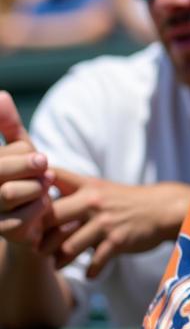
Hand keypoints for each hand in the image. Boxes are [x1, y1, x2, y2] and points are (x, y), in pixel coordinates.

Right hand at [0, 90, 55, 247]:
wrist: (33, 227)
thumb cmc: (26, 180)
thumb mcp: (20, 151)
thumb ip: (8, 126)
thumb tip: (1, 95)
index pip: (5, 153)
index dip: (23, 152)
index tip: (37, 158)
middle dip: (30, 166)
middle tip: (46, 166)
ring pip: (11, 193)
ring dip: (37, 188)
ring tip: (44, 188)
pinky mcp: (0, 233)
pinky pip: (23, 218)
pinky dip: (40, 209)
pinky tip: (44, 208)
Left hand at [45, 171, 189, 277]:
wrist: (163, 208)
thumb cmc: (127, 201)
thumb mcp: (101, 189)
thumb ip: (73, 195)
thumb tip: (42, 210)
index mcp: (87, 186)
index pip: (52, 180)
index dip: (36, 194)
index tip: (33, 213)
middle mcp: (93, 201)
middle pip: (51, 218)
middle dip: (40, 237)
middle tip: (38, 248)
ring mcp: (105, 222)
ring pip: (68, 246)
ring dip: (59, 260)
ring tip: (57, 263)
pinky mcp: (118, 241)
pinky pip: (95, 262)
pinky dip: (90, 271)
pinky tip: (89, 273)